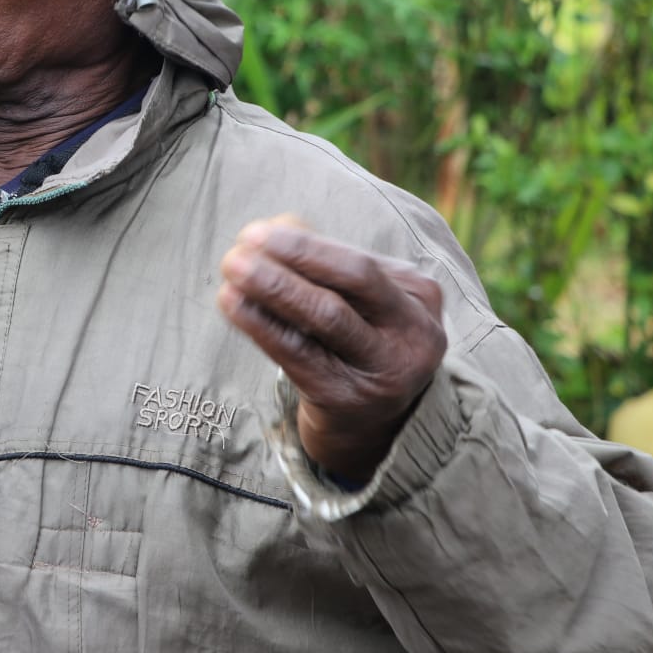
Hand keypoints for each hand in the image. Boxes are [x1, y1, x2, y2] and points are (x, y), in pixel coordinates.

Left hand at [217, 215, 446, 482]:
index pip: (360, 261)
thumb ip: (322, 261)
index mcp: (420, 296)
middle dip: (296, 255)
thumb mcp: (357, 302)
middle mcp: (414, 333)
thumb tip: (279, 225)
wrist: (371, 427)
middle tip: (243, 244)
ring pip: (326, 316)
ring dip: (273, 286)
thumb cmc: (356, 345)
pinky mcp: (350, 400)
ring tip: (232, 269)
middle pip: (354, 279)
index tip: (257, 231)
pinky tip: (232, 304)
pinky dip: (261, 324)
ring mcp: (386, 370)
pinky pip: (298, 353)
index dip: (307, 244)